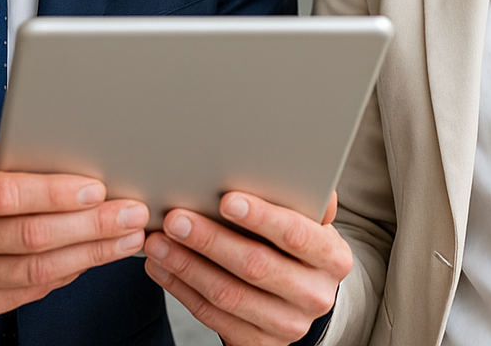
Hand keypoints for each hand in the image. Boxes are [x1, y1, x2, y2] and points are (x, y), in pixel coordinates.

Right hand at [0, 139, 147, 324]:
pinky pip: (24, 293)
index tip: (98, 186)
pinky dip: (63, 275)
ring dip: (90, 255)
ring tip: (125, 239)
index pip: (5, 194)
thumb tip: (58, 152)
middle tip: (131, 214)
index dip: (57, 192)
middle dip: (91, 226)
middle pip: (30, 236)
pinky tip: (90, 259)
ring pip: (35, 271)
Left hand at [143, 191, 351, 345]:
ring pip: (228, 294)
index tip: (225, 199)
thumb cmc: (294, 246)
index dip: (261, 217)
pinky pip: (212, 316)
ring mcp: (288, 325)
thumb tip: (299, 163)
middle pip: (256, 266)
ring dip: (187, 266)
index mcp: (332, 258)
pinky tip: (162, 267)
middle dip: (210, 240)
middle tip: (175, 218)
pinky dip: (181, 289)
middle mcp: (315, 295)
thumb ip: (303, 198)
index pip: (297, 234)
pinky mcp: (258, 344)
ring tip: (158, 242)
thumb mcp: (308, 223)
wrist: (297, 300)